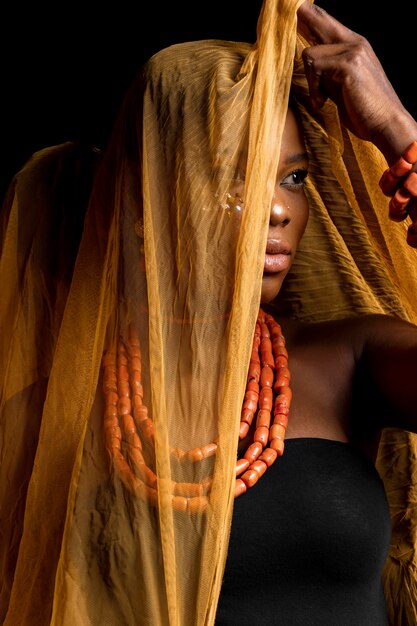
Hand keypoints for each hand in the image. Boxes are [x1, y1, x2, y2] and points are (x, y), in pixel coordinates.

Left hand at [296, 1, 416, 163]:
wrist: (387, 124)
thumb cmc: (364, 111)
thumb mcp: (343, 86)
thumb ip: (329, 71)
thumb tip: (311, 63)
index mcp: (354, 46)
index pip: (327, 22)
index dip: (310, 15)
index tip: (296, 8)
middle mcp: (355, 42)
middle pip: (318, 18)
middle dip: (302, 16)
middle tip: (291, 8)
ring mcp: (353, 51)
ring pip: (310, 54)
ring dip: (311, 81)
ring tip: (322, 98)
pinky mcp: (348, 65)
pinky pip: (315, 67)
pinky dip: (314, 89)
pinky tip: (323, 102)